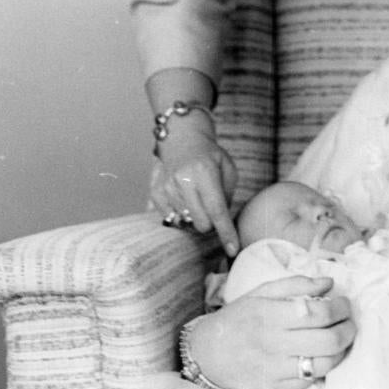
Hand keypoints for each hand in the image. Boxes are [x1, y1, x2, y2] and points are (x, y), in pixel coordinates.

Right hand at [151, 108, 238, 254]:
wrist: (182, 138)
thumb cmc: (210, 156)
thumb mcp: (227, 169)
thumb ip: (228, 196)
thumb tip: (223, 224)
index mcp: (205, 173)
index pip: (217, 210)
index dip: (226, 233)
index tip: (233, 250)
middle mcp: (183, 181)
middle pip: (201, 224)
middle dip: (211, 223)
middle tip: (212, 209)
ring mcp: (167, 187)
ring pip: (186, 223)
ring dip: (195, 217)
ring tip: (196, 197)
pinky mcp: (155, 193)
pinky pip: (171, 219)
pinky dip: (181, 214)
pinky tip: (183, 197)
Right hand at [189, 276, 355, 388]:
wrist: (208, 352)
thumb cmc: (239, 317)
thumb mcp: (262, 291)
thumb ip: (297, 284)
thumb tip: (329, 282)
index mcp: (271, 314)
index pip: (319, 312)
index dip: (340, 307)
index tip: (345, 303)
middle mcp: (273, 343)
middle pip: (327, 341)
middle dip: (348, 330)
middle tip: (350, 322)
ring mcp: (274, 370)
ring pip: (323, 365)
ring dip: (341, 352)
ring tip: (341, 340)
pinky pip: (309, 382)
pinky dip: (321, 368)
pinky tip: (321, 356)